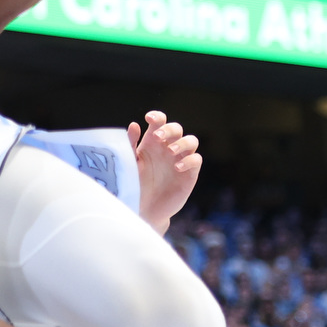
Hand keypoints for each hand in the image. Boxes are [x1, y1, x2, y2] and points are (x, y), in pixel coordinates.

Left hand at [132, 112, 201, 231]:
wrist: (144, 209)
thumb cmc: (136, 184)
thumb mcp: (130, 163)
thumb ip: (130, 145)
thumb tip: (133, 125)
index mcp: (153, 142)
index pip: (160, 122)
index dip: (157, 116)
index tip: (149, 118)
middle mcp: (169, 148)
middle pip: (176, 128)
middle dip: (169, 129)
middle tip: (157, 137)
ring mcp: (181, 159)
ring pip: (191, 141)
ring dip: (182, 142)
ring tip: (170, 151)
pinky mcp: (189, 173)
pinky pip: (196, 160)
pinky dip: (189, 160)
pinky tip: (177, 168)